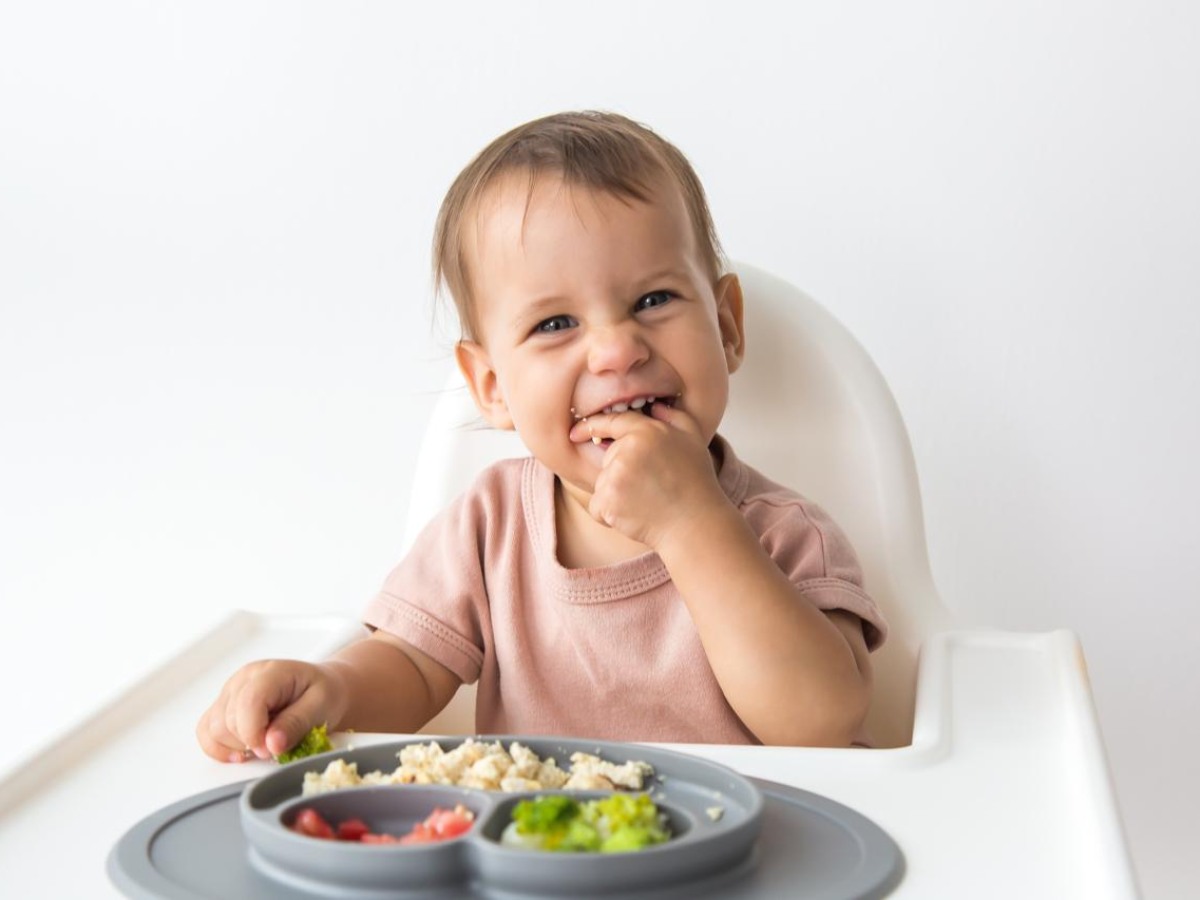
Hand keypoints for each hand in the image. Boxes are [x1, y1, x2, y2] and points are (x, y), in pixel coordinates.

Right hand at [195, 658, 345, 762]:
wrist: (323, 688)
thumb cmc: (324, 693)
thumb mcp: (322, 706)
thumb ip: (297, 723)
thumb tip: (272, 744)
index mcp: (270, 672)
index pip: (248, 703)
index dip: (255, 734)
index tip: (272, 750)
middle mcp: (244, 679)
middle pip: (227, 721)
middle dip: (250, 743)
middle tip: (276, 746)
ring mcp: (231, 692)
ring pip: (212, 729)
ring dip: (235, 747)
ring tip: (263, 745)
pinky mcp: (224, 707)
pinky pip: (206, 732)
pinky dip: (219, 748)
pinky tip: (242, 753)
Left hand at [568, 403, 728, 547]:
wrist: (695, 524)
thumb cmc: (696, 483)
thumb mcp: (693, 439)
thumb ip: (673, 417)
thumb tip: (654, 408)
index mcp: (647, 431)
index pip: (612, 422)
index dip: (591, 425)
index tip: (575, 433)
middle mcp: (628, 449)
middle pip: (608, 458)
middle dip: (622, 472)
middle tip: (652, 486)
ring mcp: (615, 475)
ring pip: (602, 483)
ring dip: (617, 494)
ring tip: (646, 501)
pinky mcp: (607, 500)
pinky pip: (597, 506)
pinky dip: (609, 514)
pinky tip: (634, 516)